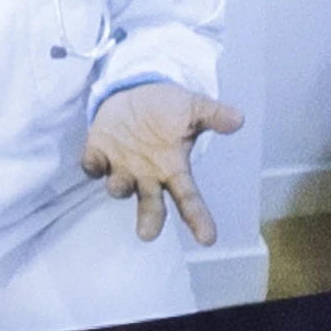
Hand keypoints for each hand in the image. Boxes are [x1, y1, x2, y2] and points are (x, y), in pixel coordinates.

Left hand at [78, 81, 244, 243]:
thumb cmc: (167, 108)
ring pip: (119, 187)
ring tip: (121, 184)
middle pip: (150, 206)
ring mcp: (122, 167)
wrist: (136, 91)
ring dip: (119, 186)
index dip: (198, 219)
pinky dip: (92, 165)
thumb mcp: (193, 107)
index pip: (189, 199)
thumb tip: (239, 119)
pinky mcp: (98, 153)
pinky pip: (93, 165)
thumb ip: (214, 115)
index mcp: (173, 169)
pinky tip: (94, 163)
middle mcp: (147, 176)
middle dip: (149, 220)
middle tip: (147, 234)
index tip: (208, 239)